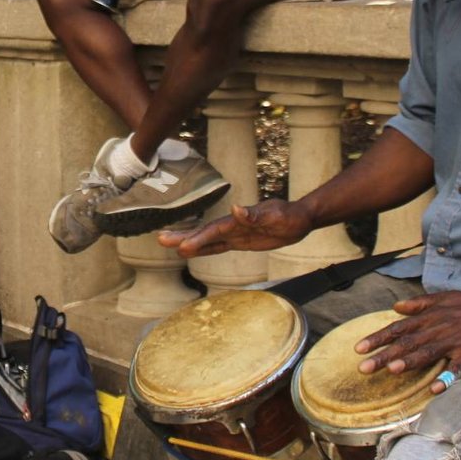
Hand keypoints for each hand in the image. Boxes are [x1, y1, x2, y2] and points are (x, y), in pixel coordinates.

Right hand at [158, 199, 312, 256]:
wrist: (299, 218)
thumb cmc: (289, 215)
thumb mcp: (276, 215)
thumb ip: (255, 214)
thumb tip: (236, 209)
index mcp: (239, 220)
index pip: (215, 231)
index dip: (199, 238)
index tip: (182, 246)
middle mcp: (233, 225)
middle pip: (204, 232)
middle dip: (184, 236)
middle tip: (161, 240)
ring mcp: (235, 233)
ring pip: (208, 239)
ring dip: (189, 242)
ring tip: (167, 244)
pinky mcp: (240, 241)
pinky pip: (219, 246)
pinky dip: (204, 248)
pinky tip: (192, 251)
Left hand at [353, 290, 460, 392]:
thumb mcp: (443, 297)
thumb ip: (419, 303)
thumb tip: (396, 307)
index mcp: (430, 317)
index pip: (398, 328)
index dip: (378, 338)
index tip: (358, 348)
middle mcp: (438, 328)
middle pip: (407, 343)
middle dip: (384, 355)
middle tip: (363, 368)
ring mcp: (454, 341)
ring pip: (428, 352)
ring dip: (410, 361)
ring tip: (391, 370)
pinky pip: (458, 368)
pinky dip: (447, 378)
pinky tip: (435, 390)